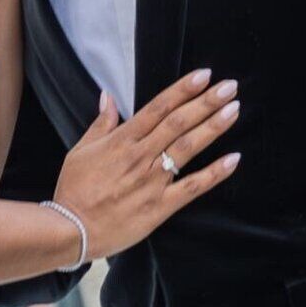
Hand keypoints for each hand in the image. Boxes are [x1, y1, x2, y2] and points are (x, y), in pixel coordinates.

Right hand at [51, 70, 240, 257]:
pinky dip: (214, 173)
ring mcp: (152, 181)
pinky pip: (192, 187)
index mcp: (122, 141)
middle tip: (229, 87)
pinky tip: (233, 159)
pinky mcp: (160, 206)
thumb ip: (100, 123)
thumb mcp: (80, 150)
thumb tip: (107, 96)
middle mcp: (140, 156)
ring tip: (233, 110)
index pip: (158, 107)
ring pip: (187, 148)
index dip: (182, 90)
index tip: (203, 76)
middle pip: (178, 123)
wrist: (72, 230)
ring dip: (213, 127)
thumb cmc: (74, 190)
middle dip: (205, 102)